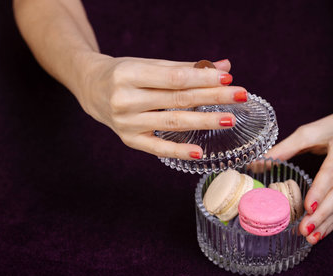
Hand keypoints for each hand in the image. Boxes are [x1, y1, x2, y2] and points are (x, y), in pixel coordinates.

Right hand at [76, 55, 246, 158]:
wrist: (91, 88)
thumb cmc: (125, 73)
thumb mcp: (151, 65)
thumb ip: (186, 68)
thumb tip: (224, 67)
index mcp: (129, 74)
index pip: (174, 78)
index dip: (203, 78)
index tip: (228, 77)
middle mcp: (125, 100)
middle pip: (178, 100)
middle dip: (213, 97)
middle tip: (240, 95)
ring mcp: (126, 123)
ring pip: (172, 123)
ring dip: (204, 121)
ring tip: (230, 119)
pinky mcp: (129, 140)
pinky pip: (157, 148)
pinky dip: (179, 150)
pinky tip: (199, 152)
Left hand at [264, 98, 332, 243]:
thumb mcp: (310, 131)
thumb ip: (285, 148)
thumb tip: (256, 164)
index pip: (332, 172)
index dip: (320, 190)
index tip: (308, 207)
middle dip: (322, 214)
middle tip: (304, 229)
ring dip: (328, 223)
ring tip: (310, 237)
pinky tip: (321, 233)